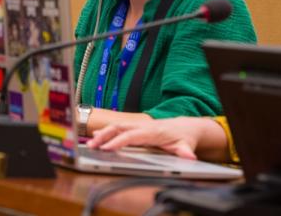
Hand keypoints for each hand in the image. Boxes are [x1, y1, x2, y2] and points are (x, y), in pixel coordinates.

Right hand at [87, 117, 210, 159]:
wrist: (186, 126)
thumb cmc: (184, 137)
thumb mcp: (186, 145)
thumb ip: (185, 151)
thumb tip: (190, 156)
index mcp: (152, 131)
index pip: (131, 135)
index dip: (118, 141)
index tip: (107, 148)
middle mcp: (142, 126)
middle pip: (119, 128)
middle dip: (104, 137)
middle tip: (92, 147)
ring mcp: (138, 125)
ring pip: (117, 126)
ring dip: (103, 134)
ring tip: (91, 144)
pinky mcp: (136, 127)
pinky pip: (119, 128)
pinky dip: (107, 131)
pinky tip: (97, 136)